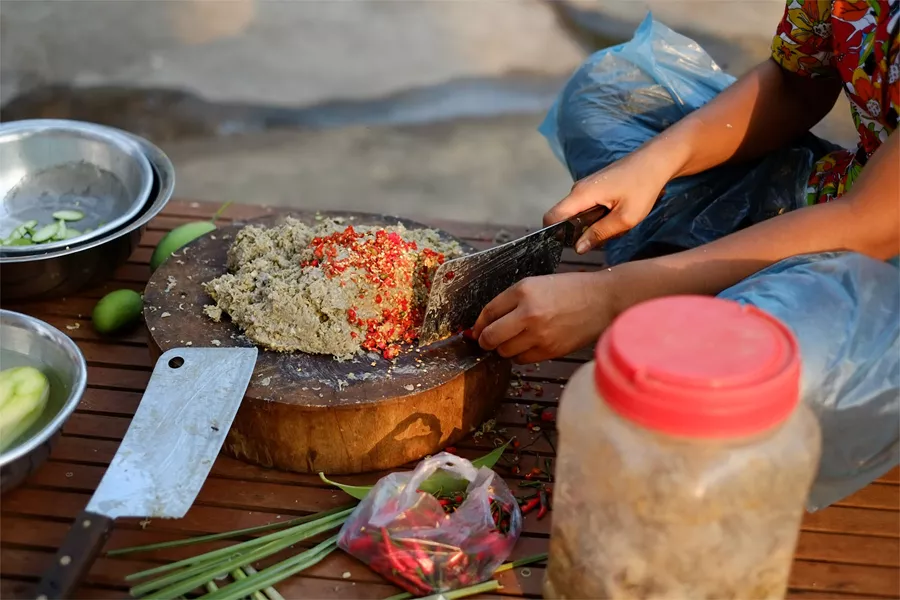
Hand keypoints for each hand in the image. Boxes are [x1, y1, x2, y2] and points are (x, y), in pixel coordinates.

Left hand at [471, 271, 618, 363]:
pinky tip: (530, 345)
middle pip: (490, 336)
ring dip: (504, 349)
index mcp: (523, 291)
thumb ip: (512, 301)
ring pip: (505, 351)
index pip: (487, 312)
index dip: (478, 324)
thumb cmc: (572, 290)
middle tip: (487, 341)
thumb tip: (488, 322)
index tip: (476, 330)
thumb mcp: (538, 284)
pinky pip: (523, 359)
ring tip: (514, 341)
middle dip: (485, 341)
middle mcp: (528, 313)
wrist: (604, 300)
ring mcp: (539, 334)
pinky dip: (521, 355)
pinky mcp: (550, 350)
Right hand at [544, 150, 670, 253]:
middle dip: (582, 232)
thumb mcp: (625, 218)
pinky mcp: (595, 187)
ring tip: (619, 223)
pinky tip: (619, 214)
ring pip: (580, 215)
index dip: (553, 234)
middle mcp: (578, 189)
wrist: (657, 161)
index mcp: (581, 195)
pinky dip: (602, 216)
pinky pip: (589, 208)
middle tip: (607, 235)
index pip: (551, 216)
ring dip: (596, 225)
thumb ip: (599, 234)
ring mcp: (586, 187)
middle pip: (566, 218)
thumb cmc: (643, 187)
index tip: (569, 246)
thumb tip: (578, 248)